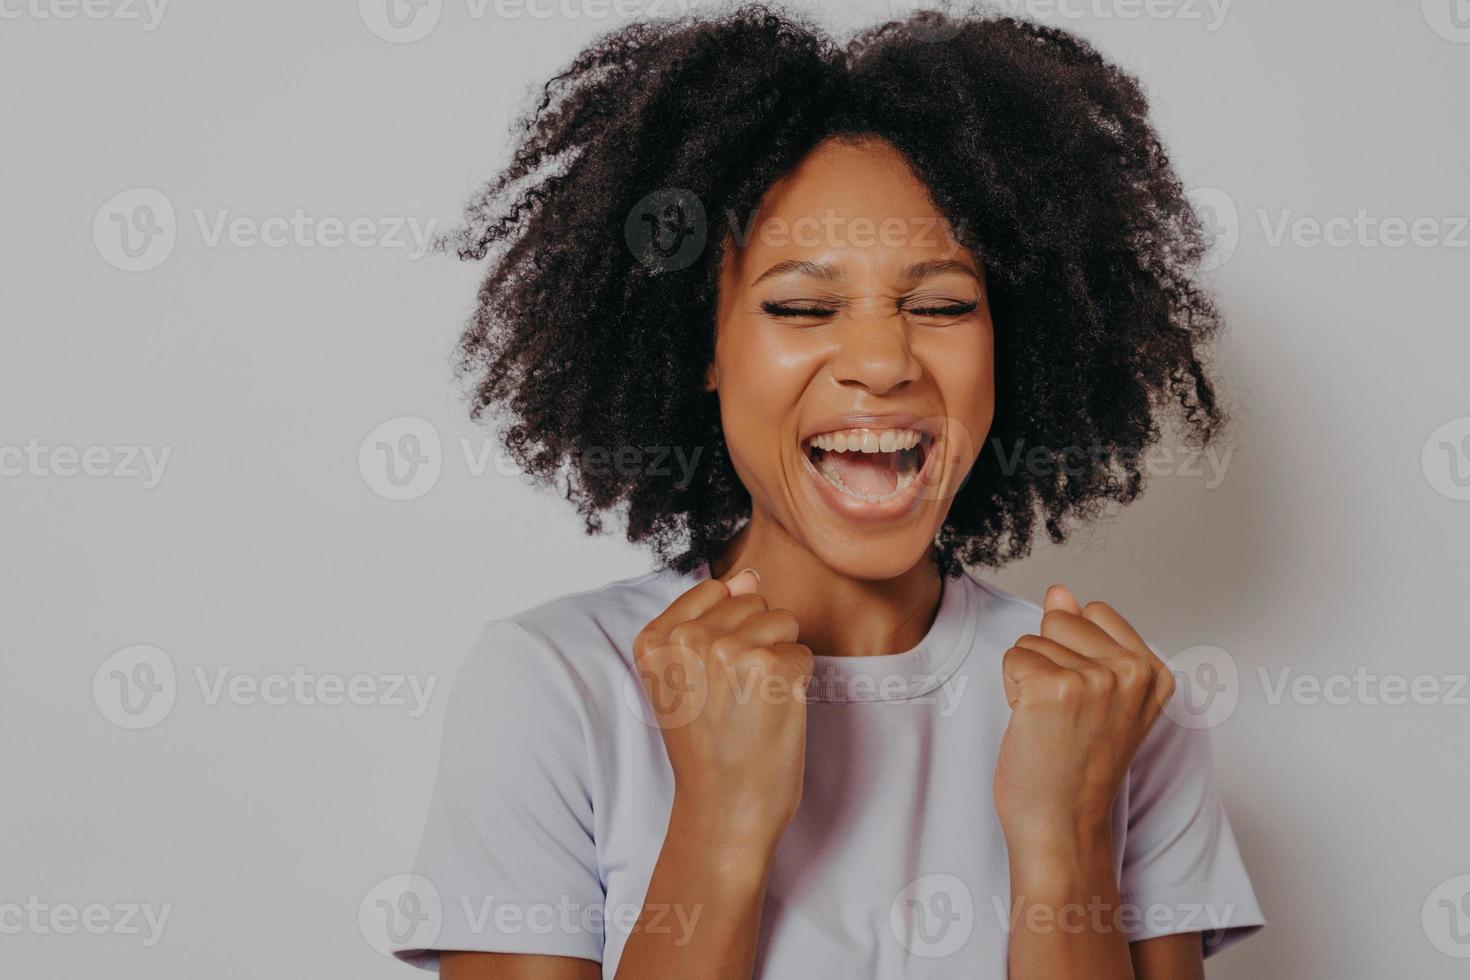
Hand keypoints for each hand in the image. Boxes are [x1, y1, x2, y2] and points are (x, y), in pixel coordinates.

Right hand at [633, 568, 813, 849]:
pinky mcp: (772, 668)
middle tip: (736, 697)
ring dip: (779, 660)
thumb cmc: (708, 747)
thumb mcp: (687, 678)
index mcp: (654, 638)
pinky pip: (803, 653)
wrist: (723, 810)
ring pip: (782, 621)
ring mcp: (729, 650)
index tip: (714, 678)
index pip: (715, 591)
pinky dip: (798, 684)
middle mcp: (687, 638)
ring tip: (754, 703)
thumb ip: (711, 618)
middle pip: (752, 603)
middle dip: (756, 642)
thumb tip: (749, 574)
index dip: (728, 631)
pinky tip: (773, 714)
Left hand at [993, 585, 1175, 852]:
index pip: (1096, 612)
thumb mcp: (1097, 696)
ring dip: (1029, 679)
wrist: (1061, 824)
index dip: (1076, 650)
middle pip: (1060, 620)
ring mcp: (1095, 680)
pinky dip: (1011, 689)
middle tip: (1063, 714)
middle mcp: (1132, 673)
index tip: (1085, 699)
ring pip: (1032, 641)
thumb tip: (1061, 592)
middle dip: (1049, 659)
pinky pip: (1013, 658)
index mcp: (1155, 672)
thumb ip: (1085, 638)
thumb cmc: (1075, 766)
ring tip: (1050, 723)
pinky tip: (1032, 724)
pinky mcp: (1054, 689)